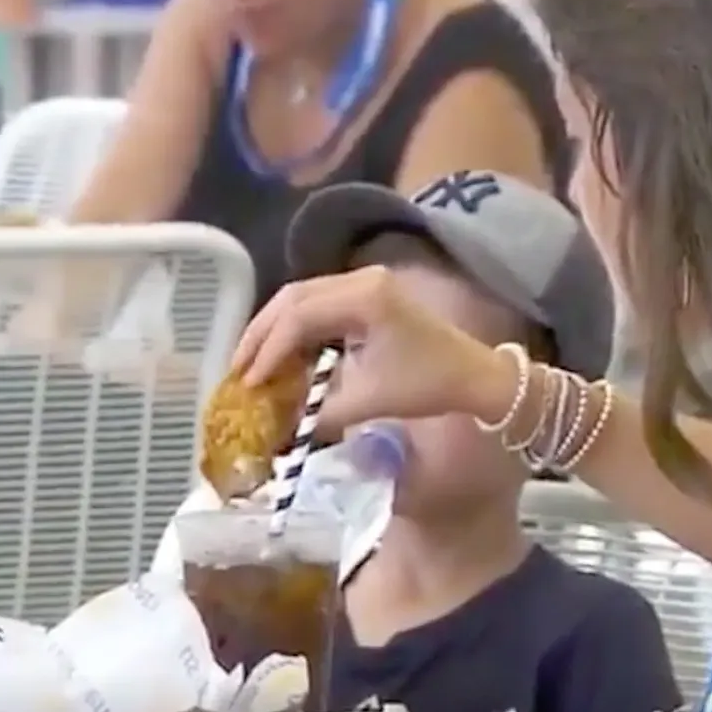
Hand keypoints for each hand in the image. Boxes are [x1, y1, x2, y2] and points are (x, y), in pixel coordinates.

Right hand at [232, 267, 517, 431]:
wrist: (474, 374)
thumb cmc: (427, 385)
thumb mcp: (370, 400)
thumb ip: (318, 413)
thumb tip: (276, 432)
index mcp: (365, 298)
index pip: (300, 317)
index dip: (269, 350)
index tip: (248, 383)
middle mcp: (362, 279)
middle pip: (293, 298)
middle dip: (261, 334)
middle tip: (238, 369)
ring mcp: (366, 281)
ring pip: (303, 297)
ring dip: (276, 329)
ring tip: (252, 363)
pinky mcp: (369, 292)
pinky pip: (320, 303)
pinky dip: (297, 327)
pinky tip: (284, 354)